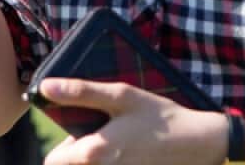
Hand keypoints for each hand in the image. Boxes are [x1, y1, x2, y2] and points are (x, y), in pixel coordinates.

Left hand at [39, 78, 227, 164]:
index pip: (52, 162)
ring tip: (120, 141)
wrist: (200, 144)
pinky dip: (114, 162)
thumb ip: (80, 92)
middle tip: (101, 133)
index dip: (60, 147)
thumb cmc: (159, 117)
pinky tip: (133, 152)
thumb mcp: (121, 96)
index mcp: (92, 154)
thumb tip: (44, 88)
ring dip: (97, 158)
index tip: (76, 131)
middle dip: (78, 153)